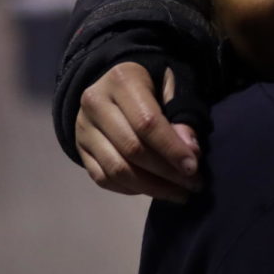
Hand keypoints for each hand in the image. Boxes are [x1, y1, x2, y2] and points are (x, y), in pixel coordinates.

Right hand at [76, 62, 202, 201]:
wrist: (116, 84)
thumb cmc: (154, 84)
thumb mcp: (174, 86)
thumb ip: (184, 114)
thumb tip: (191, 150)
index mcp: (121, 80)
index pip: (147, 123)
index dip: (172, 149)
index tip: (193, 168)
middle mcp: (95, 103)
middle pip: (132, 149)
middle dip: (167, 173)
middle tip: (193, 185)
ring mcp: (83, 128)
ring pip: (116, 169)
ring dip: (152, 188)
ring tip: (179, 193)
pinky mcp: (80, 149)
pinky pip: (103, 178)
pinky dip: (131, 190)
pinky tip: (154, 189)